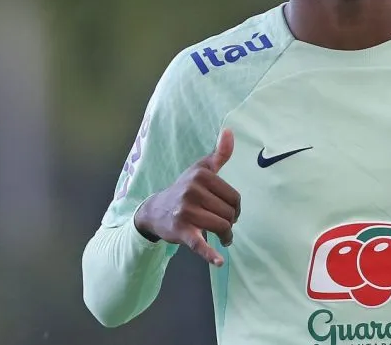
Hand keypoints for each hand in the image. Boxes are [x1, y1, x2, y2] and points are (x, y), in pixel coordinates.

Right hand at [134, 129, 240, 266]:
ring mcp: (186, 211)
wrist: (155, 210)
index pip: (234, 197)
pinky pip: (199, 243)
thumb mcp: (200, 169)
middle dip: (230, 222)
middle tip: (224, 226)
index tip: (229, 212)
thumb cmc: (184, 189)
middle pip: (229, 213)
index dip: (235, 208)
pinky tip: (218, 260)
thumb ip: (218, 154)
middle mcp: (192, 191)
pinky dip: (209, 254)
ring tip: (223, 238)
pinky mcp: (181, 231)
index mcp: (201, 175)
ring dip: (226, 237)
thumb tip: (229, 131)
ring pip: (221, 227)